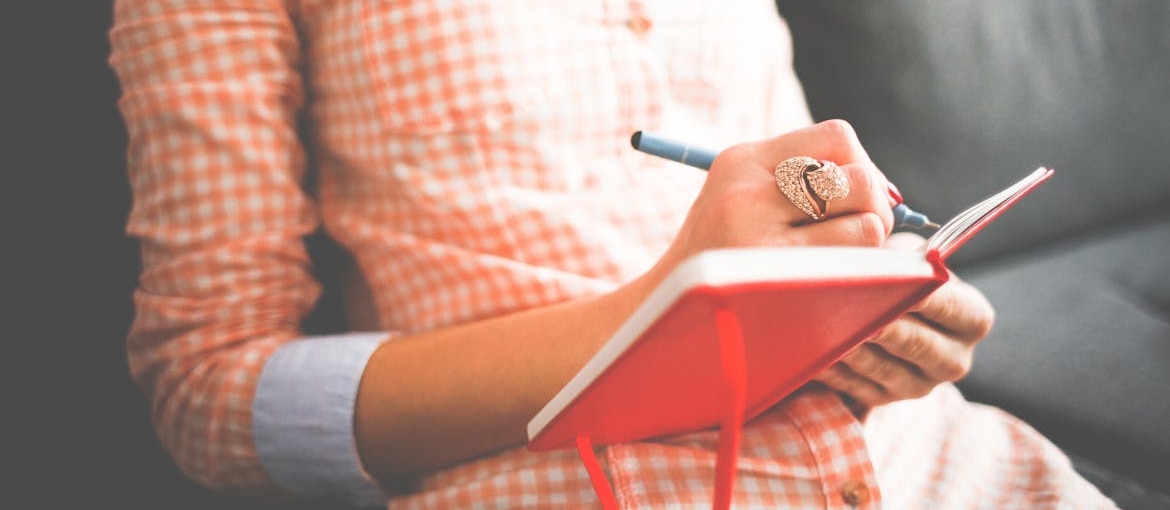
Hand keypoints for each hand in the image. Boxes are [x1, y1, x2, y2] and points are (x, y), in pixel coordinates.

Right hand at [655, 120, 895, 274]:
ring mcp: (757, 236)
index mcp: (741, 160)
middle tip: (866, 233)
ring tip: (847, 261)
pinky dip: (862, 274)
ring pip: (866, 222)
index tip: (856, 197)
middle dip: (876, 206)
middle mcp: (747, 190)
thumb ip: (801, 182)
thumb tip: (888, 192)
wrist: (663, 312)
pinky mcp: (771, 279)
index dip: (862, 165)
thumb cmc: (718, 257)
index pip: (837, 137)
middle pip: (859, 177)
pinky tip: (837, 283)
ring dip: (870, 246)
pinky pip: (853, 266)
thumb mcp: (741, 199)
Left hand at [812, 233, 995, 410]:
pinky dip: (834, 369)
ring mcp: (920, 385)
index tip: (897, 281)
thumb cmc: (901, 276)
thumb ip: (906, 260)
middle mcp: (954, 360)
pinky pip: (855, 387)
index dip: (923, 294)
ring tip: (826, 329)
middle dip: (884, 326)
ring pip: (883, 368)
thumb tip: (887, 262)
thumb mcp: (911, 260)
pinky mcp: (885, 400)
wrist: (890, 312)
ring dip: (852, 348)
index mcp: (973, 320)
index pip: (951, 306)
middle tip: (855, 310)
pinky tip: (813, 352)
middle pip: (918, 344)